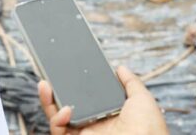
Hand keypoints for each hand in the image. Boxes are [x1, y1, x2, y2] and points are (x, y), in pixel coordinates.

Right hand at [38, 66, 168, 134]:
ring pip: (57, 118)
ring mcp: (84, 134)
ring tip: (45, 85)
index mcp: (107, 114)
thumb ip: (130, 82)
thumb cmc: (149, 129)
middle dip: (54, 91)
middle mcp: (93, 125)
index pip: (85, 98)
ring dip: (48, 101)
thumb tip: (120, 67)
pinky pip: (58, 130)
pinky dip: (56, 119)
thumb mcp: (142, 99)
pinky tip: (64, 109)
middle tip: (48, 75)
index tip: (66, 71)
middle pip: (66, 105)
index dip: (73, 85)